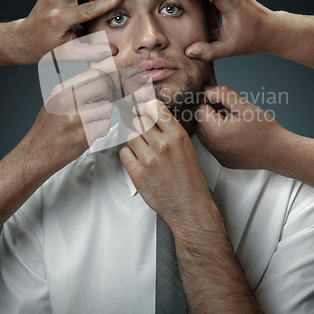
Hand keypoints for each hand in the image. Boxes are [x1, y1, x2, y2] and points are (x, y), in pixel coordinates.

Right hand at [21, 67, 114, 176]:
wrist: (36, 154)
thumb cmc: (48, 128)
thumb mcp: (55, 101)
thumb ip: (75, 89)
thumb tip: (102, 80)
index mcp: (61, 90)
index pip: (93, 73)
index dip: (104, 80)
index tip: (104, 90)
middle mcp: (67, 101)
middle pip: (104, 86)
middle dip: (108, 96)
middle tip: (100, 105)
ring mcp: (76, 118)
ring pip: (107, 107)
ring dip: (104, 116)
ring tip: (91, 122)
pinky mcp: (84, 135)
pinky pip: (106, 125)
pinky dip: (101, 130)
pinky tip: (89, 133)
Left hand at [119, 99, 212, 224]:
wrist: (189, 206)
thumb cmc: (190, 179)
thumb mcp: (186, 148)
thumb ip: (170, 132)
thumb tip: (153, 117)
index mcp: (177, 136)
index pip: (155, 108)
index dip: (146, 106)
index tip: (141, 108)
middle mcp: (162, 145)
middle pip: (139, 121)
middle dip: (139, 125)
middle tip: (143, 132)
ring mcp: (148, 160)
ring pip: (130, 136)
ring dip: (134, 140)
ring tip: (143, 149)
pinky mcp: (137, 173)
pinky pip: (124, 153)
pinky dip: (128, 155)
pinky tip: (137, 160)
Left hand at [195, 85, 283, 169]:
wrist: (279, 152)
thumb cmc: (265, 131)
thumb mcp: (244, 106)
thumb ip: (223, 94)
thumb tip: (207, 90)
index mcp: (215, 132)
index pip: (199, 109)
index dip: (210, 101)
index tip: (223, 102)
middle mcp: (212, 146)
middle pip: (199, 122)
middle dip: (211, 113)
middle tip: (230, 111)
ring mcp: (217, 155)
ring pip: (205, 133)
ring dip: (214, 124)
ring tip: (233, 122)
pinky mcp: (222, 160)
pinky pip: (213, 144)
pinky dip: (219, 137)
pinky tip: (235, 134)